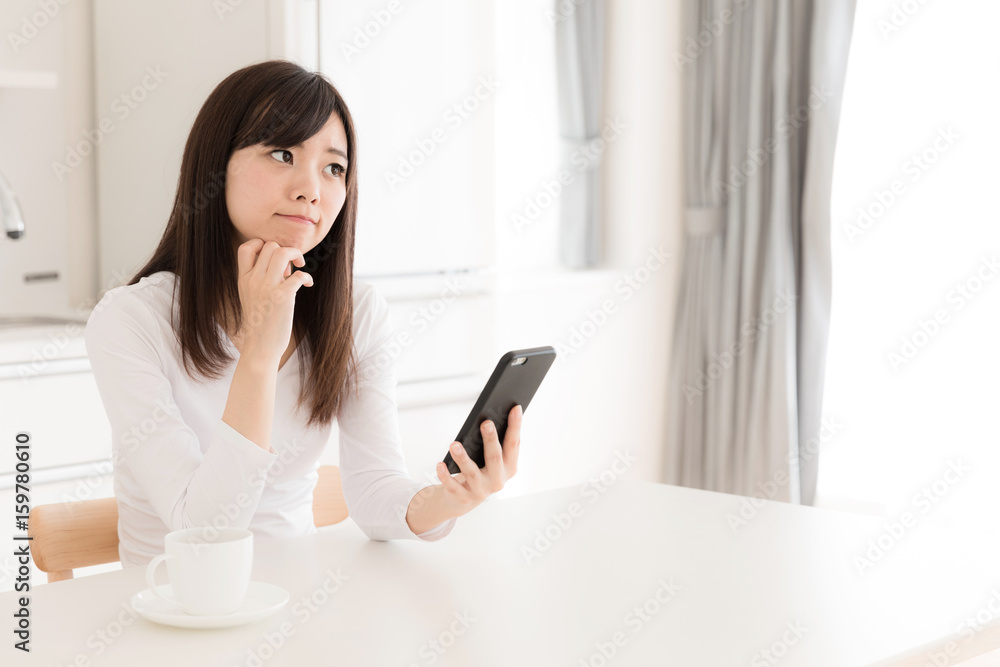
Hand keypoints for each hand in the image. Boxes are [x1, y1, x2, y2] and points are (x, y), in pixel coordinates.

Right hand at [234, 239, 312, 363]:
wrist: (260, 347)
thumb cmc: (260, 323)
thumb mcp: (252, 296)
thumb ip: (262, 279)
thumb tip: (284, 265)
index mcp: (244, 279)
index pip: (246, 247)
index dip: (261, 244)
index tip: (273, 256)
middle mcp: (253, 280)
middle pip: (270, 246)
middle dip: (285, 250)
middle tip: (291, 266)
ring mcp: (267, 287)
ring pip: (282, 252)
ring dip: (296, 255)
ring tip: (300, 267)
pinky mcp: (282, 297)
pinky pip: (299, 275)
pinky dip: (307, 276)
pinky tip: (308, 283)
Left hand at [435, 404, 522, 516]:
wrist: (463, 499)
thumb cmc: (479, 471)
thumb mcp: (491, 460)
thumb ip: (493, 443)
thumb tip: (489, 417)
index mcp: (509, 467)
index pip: (514, 444)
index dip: (516, 426)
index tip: (515, 408)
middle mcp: (498, 480)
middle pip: (495, 457)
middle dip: (491, 440)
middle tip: (486, 423)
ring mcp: (481, 490)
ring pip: (472, 472)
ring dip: (463, 458)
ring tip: (454, 444)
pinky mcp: (463, 497)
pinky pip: (453, 486)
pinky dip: (446, 475)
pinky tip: (440, 465)